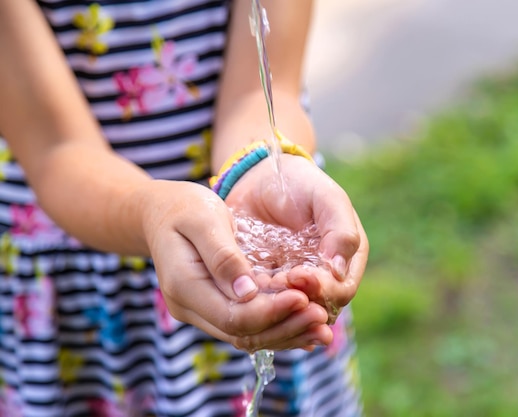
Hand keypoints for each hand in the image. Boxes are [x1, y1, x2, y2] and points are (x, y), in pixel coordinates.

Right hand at [136, 180, 332, 350]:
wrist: (161, 212)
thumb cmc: (184, 208)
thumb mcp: (205, 220)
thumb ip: (224, 256)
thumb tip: (249, 293)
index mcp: (185, 285)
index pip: (233, 316)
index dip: (271, 312)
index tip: (304, 298)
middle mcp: (189, 307)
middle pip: (243, 333)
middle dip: (285, 327)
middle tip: (322, 317)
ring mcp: (200, 311)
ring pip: (247, 335)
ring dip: (285, 332)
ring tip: (321, 326)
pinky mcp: (213, 307)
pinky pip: (246, 326)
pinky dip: (276, 325)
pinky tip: (304, 322)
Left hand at [225, 154, 368, 318]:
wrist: (261, 178)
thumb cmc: (301, 183)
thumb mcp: (326, 197)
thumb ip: (340, 230)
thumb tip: (338, 269)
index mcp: (346, 261)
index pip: (340, 291)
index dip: (322, 290)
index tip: (298, 274)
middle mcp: (324, 279)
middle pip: (316, 309)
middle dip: (296, 303)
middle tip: (275, 284)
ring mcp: (294, 286)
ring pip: (288, 314)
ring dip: (273, 309)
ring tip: (256, 290)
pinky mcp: (266, 286)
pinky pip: (263, 305)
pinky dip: (254, 305)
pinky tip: (241, 293)